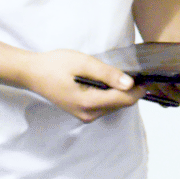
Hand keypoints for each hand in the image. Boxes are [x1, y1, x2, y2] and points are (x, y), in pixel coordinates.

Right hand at [23, 49, 143, 121]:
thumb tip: (130, 83)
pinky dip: (109, 94)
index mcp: (88, 103)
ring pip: (113, 106)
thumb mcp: (83, 63)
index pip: (123, 100)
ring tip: (114, 74)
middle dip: (129, 90)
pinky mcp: (82, 112)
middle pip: (120, 104)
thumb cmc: (55, 65)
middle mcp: (88, 114)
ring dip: (119, 92)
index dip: (138, 89)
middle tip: (132, 71)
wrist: (32, 73)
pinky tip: (104, 81)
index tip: (147, 77)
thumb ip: (107, 74)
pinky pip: (104, 106)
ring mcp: (84, 116)